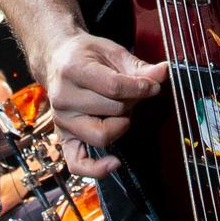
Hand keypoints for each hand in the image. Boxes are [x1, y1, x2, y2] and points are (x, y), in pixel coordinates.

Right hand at [44, 30, 166, 177]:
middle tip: (132, 94)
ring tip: (120, 112)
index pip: (115, 87)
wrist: (56, 60)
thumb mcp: (112, 52)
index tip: (153, 86)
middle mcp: (63, 97)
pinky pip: (78, 164)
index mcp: (73, 70)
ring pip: (102, 135)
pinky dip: (96, 169)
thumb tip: (163, 73)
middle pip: (112, 110)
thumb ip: (138, 67)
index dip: (141, 88)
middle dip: (131, 103)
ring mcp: (61, 120)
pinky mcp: (63, 138)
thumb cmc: (86, 55)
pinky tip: (114, 162)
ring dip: (121, 125)